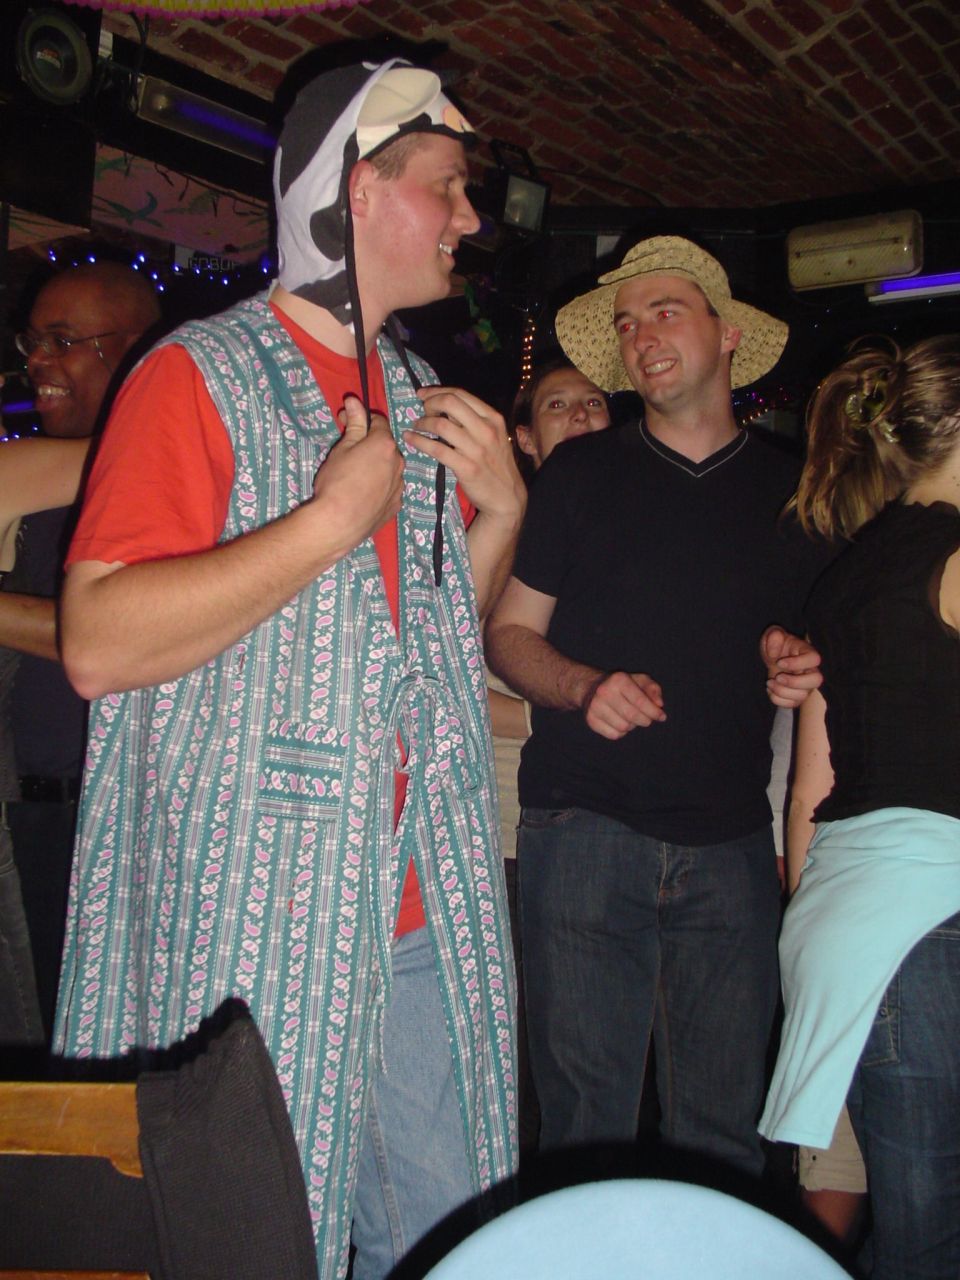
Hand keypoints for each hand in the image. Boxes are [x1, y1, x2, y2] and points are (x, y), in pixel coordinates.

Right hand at [311, 395, 403, 548]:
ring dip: (376, 466)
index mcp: (384, 444)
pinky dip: (379, 487)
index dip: (361, 419)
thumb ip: (354, 423)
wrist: (338, 523)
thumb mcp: (342, 448)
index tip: (345, 422)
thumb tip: (354, 401)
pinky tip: (363, 494)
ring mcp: (399, 486)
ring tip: (355, 477)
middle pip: (385, 446)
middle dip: (370, 444)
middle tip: (348, 452)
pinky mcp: (396, 506)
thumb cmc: (337, 481)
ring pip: (389, 468)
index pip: (378, 422)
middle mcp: (398, 462)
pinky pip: (389, 489)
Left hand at [406, 386, 525, 527]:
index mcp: (493, 418)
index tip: (422, 394)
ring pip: (441, 425)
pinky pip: (436, 449)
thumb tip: (445, 407)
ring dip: (422, 423)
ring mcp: (476, 449)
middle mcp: (486, 430)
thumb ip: (474, 420)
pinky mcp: (466, 468)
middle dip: (429, 403)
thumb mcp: (494, 436)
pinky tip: (409, 439)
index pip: (460, 394)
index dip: (437, 391)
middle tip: (421, 411)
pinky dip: (418, 441)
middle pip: (450, 403)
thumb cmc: (496, 464)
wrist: (506, 496)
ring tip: (416, 426)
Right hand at [582, 671, 665, 739]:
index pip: (640, 701)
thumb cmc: (622, 685)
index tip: (662, 716)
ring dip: (632, 726)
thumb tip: (659, 704)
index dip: (654, 712)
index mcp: (618, 680)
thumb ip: (653, 689)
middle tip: (647, 719)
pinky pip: (614, 735)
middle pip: (632, 717)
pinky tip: (620, 722)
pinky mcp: (591, 720)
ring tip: (630, 718)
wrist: (592, 687)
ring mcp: (595, 707)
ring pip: (624, 728)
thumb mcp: (640, 680)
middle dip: (645, 720)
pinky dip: (621, 732)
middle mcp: (605, 692)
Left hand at [761, 626, 822, 707]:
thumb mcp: (772, 635)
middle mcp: (810, 670)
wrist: (773, 658)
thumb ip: (774, 637)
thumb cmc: (776, 645)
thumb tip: (774, 654)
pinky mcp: (796, 696)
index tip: (779, 662)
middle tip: (778, 677)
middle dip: (794, 682)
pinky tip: (770, 689)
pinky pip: (793, 704)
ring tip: (769, 682)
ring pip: (803, 695)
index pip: (814, 659)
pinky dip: (778, 700)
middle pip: (816, 680)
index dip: (798, 663)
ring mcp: (805, 685)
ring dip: (782, 691)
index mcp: (807, 653)